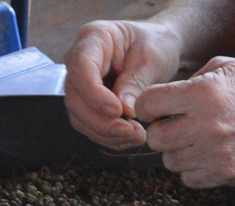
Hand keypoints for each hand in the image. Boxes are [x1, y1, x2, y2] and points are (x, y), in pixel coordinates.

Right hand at [63, 20, 181, 149]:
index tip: (117, 111)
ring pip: (78, 116)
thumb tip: (123, 111)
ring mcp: (80, 83)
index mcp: (93, 38)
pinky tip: (130, 138)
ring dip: (105, 133)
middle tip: (131, 130)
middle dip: (101, 121)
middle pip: (75, 97)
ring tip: (137, 136)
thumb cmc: (155, 44)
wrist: (158, 48)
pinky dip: (109, 137)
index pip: (81, 67)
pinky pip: (89, 125)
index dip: (94, 94)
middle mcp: (79, 60)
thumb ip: (135, 82)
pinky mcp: (87, 102)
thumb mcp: (151, 58)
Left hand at [136, 57, 234, 187]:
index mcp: (204, 92)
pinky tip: (209, 153)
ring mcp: (218, 154)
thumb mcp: (226, 67)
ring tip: (198, 137)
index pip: (147, 105)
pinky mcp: (228, 174)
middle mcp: (207, 125)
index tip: (158, 106)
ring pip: (170, 161)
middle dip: (161, 129)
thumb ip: (189, 82)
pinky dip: (194, 168)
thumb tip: (161, 101)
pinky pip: (190, 179)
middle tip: (176, 123)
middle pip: (155, 138)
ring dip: (178, 150)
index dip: (148, 105)